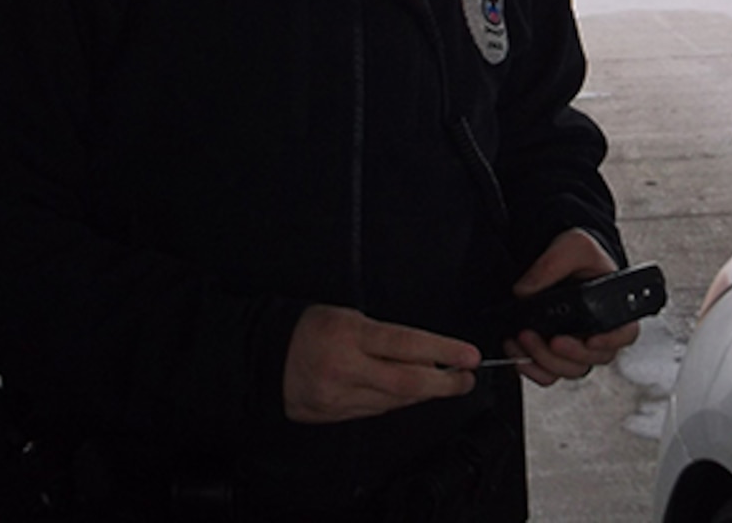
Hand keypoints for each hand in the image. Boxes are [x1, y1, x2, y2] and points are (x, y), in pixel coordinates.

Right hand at [283, 304, 480, 422]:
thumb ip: (384, 336)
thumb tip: (425, 351)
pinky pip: (376, 411)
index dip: (444, 351)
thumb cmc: (308, 328)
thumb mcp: (347, 315)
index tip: (469, 356)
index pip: (407, 344)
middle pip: (407, 382)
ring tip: (445, 384)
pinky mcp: (333, 415)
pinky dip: (397, 402)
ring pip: (395, 401)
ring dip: (425, 393)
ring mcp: (339, 397)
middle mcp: (345, 369)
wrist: (262, 356)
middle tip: (467, 379)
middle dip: (445, 383)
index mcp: (349, 335)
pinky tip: (410, 394)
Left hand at [505, 229, 640, 386]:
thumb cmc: (581, 255)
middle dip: (565, 353)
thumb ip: (552, 265)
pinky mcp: (556, 353)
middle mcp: (600, 333)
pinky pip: (548, 374)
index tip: (591, 339)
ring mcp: (578, 346)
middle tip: (545, 337)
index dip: (611, 342)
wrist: (566, 261)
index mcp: (615, 309)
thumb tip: (524, 291)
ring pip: (569, 370)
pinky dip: (531, 368)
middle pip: (592, 359)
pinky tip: (518, 350)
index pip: (625, 334)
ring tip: (524, 339)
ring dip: (544, 361)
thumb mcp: (573, 247)